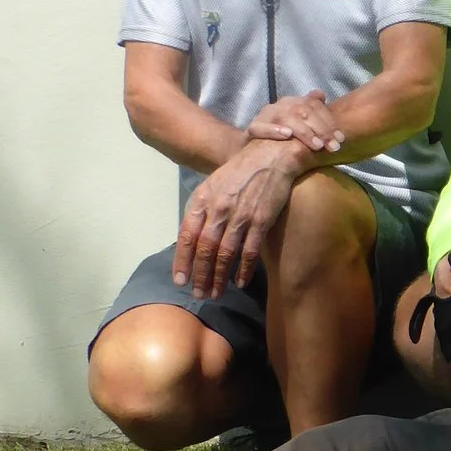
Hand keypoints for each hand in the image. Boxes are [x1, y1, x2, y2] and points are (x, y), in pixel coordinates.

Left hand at [173, 140, 302, 297]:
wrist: (271, 156)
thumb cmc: (240, 171)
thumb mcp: (213, 184)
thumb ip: (202, 209)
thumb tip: (192, 238)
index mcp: (202, 199)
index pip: (186, 236)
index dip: (182, 261)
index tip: (179, 281)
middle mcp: (218, 208)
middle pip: (204, 249)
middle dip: (200, 275)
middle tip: (198, 294)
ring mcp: (240, 215)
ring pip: (225, 254)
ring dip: (218, 277)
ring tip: (215, 293)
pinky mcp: (261, 220)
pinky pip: (249, 251)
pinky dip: (244, 269)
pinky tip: (240, 282)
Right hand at [246, 89, 344, 153]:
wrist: (251, 148)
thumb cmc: (281, 136)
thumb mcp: (298, 124)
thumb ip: (311, 111)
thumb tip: (321, 94)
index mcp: (292, 103)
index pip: (314, 107)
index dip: (329, 122)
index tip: (341, 139)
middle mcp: (279, 106)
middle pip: (303, 112)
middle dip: (321, 130)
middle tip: (333, 147)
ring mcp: (264, 116)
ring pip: (286, 118)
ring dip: (304, 132)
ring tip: (317, 146)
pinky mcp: (252, 128)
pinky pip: (262, 127)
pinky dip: (275, 130)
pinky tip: (288, 135)